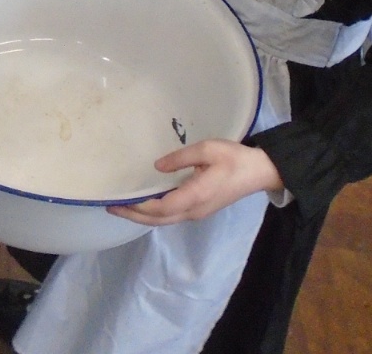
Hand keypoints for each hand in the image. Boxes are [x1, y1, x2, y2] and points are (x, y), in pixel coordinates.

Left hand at [107, 140, 282, 226]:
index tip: (121, 201)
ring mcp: (197, 212)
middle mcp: (194, 210)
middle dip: (134, 216)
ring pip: (165, 220)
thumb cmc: (235, 159)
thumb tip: (157, 166)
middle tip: (111, 208)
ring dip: (142, 216)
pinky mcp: (200, 209)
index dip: (139, 206)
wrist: (259, 172)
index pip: (161, 207)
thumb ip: (181, 158)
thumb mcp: (208, 150)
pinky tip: (146, 205)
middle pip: (158, 219)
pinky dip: (154, 213)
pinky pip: (172, 216)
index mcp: (195, 196)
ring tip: (123, 208)